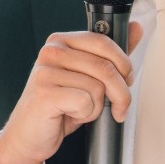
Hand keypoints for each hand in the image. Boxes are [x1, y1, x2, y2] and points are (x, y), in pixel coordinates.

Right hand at [0, 22, 142, 163]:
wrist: (29, 135)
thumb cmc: (58, 106)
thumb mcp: (87, 77)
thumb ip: (111, 55)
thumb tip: (135, 28)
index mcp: (61, 41)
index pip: (103, 42)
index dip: (123, 64)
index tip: (126, 81)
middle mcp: (51, 51)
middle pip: (105, 67)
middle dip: (120, 93)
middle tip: (118, 107)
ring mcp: (46, 72)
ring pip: (97, 87)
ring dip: (97, 107)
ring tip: (80, 110)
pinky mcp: (45, 94)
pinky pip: (85, 101)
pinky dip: (85, 114)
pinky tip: (71, 115)